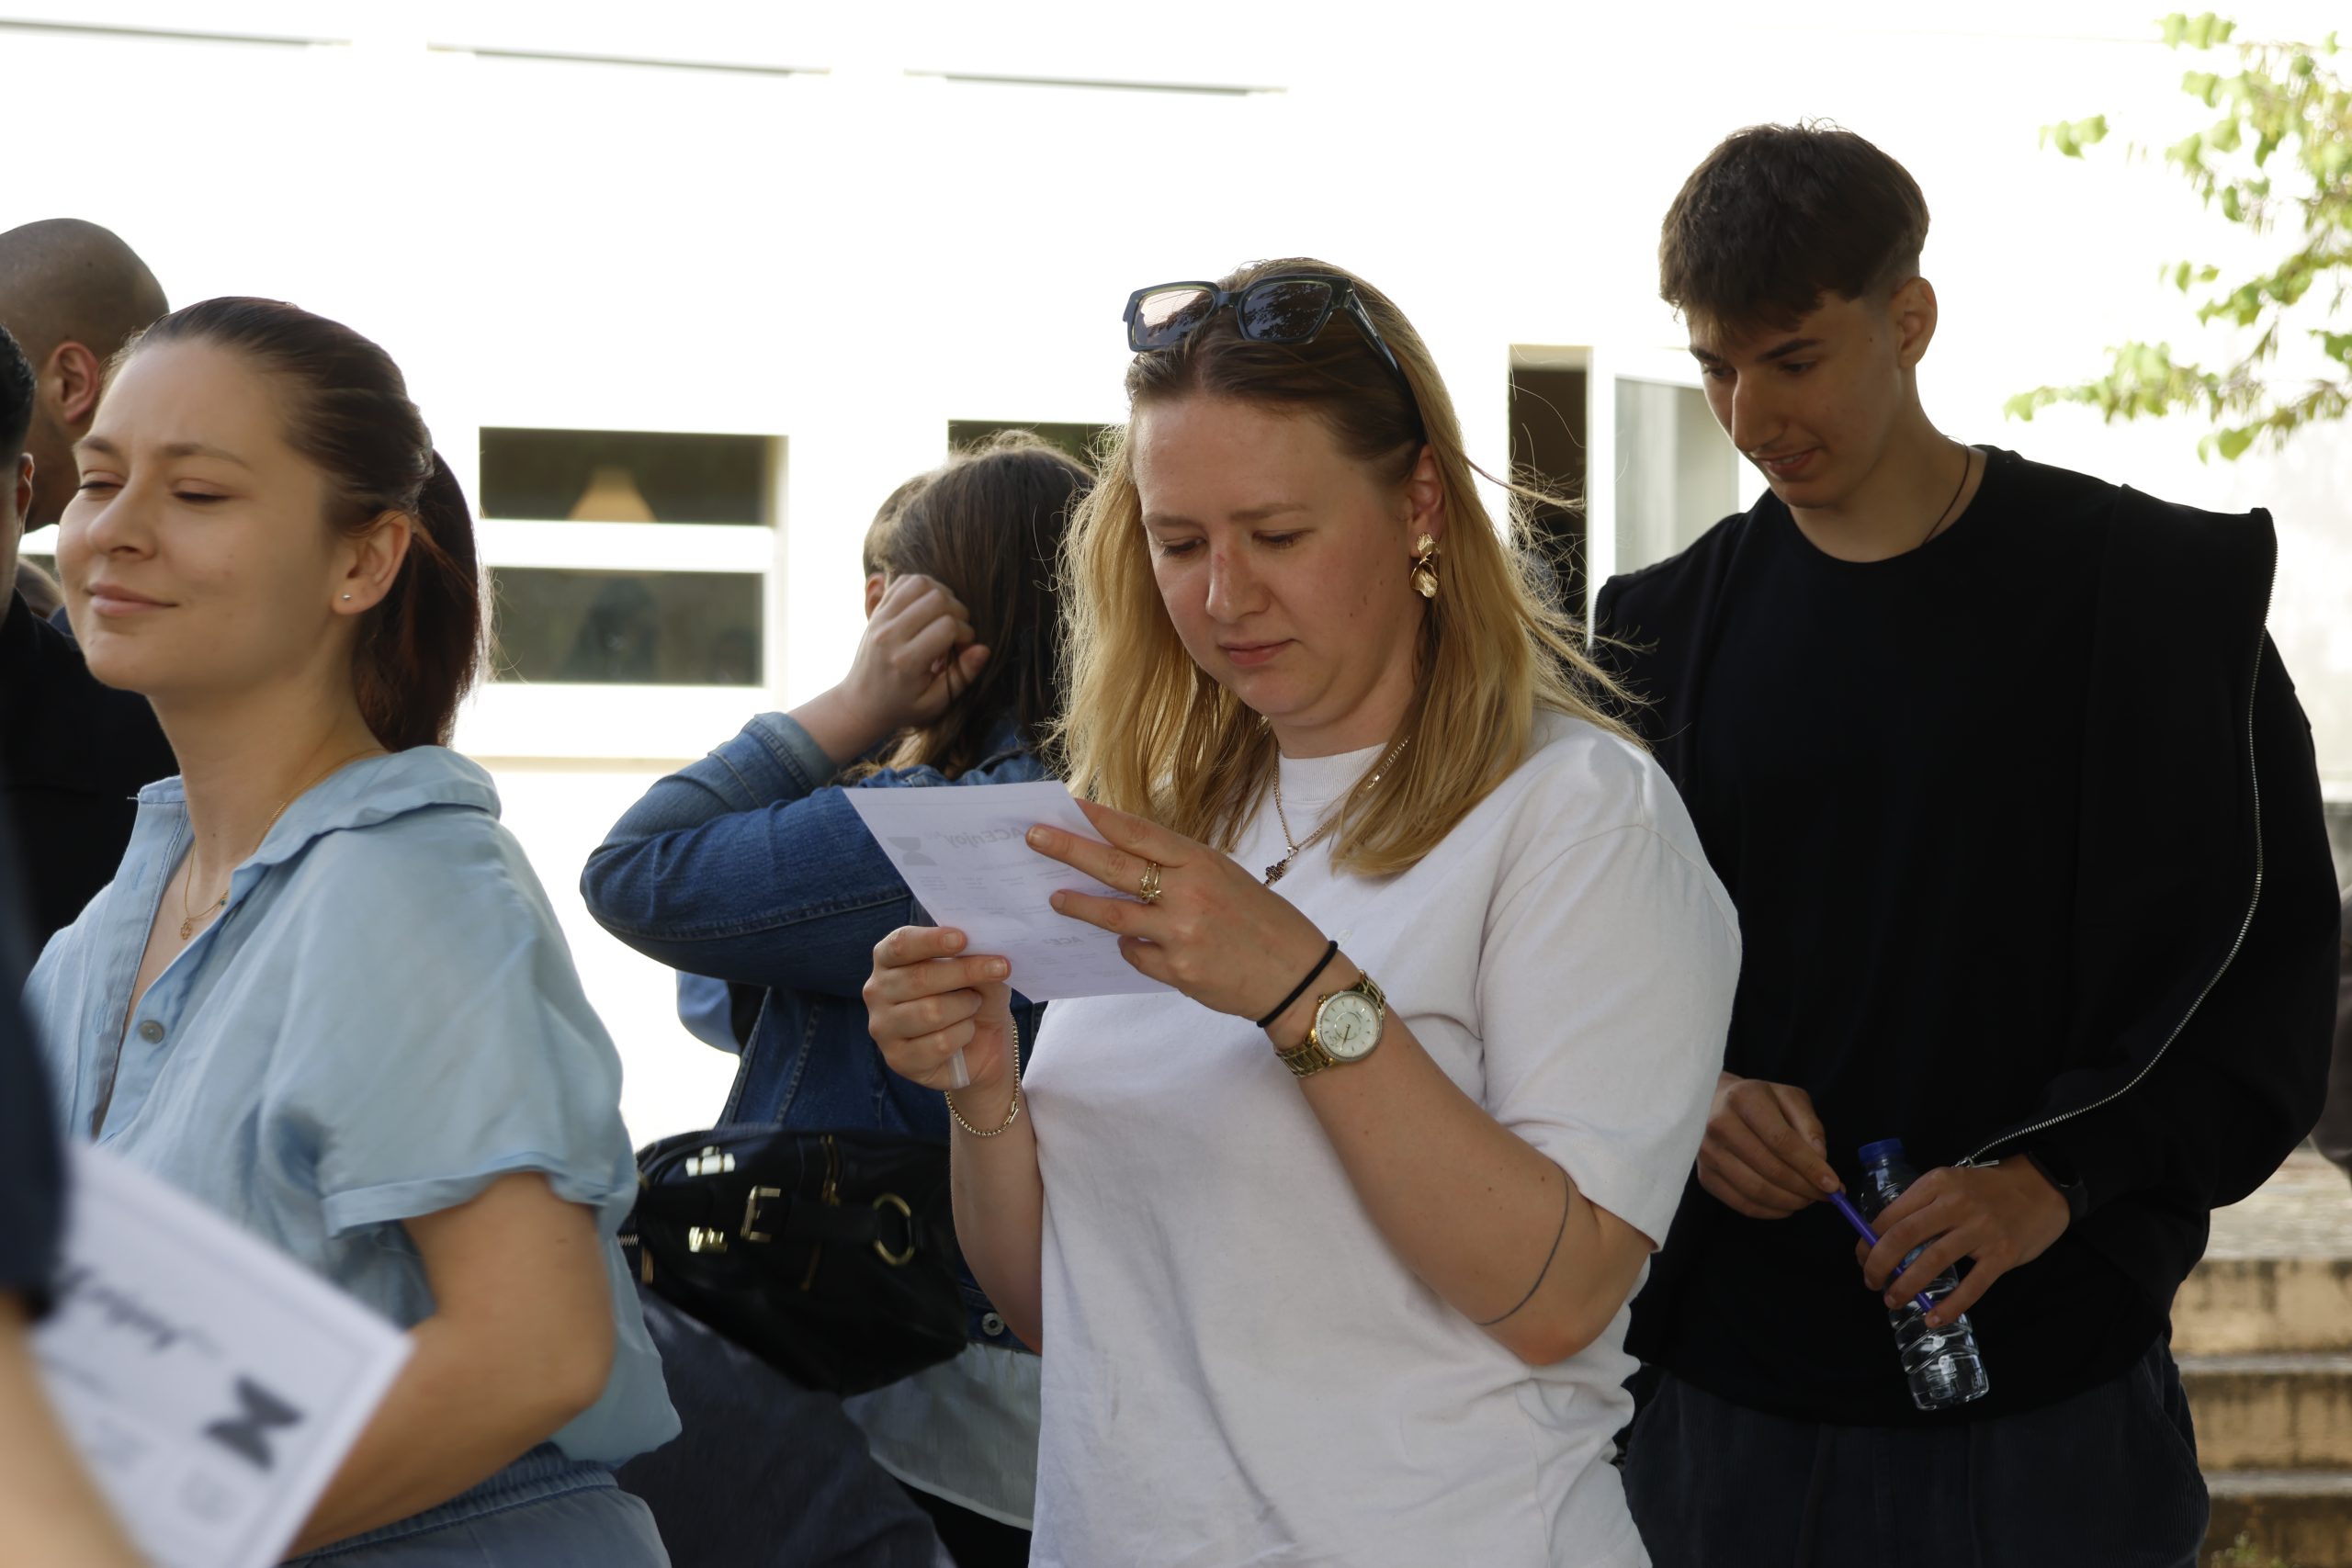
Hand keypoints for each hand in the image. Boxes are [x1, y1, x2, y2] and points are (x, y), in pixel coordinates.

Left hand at [802, 575, 987, 763]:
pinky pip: (904, 582)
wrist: (860, 703)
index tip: (964, 648)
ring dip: (942, 594)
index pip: (948, 626)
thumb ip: (961, 676)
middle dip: (958, 611)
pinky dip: (922, 587)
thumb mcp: (936, 703)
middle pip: (937, 599)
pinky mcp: (877, 611)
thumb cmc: (903, 706)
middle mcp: (890, 635)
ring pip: (921, 583)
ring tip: (945, 615)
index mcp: (906, 661)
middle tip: (958, 631)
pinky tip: (929, 607)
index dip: (966, 633)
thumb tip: (983, 649)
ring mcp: (880, 619)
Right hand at [863, 926, 1017, 1107]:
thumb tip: (982, 948)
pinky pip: (939, 1043)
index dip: (931, 940)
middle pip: (920, 977)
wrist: (982, 1047)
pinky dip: (964, 1035)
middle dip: (965, 972)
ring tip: (974, 1005)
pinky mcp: (898, 1059)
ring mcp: (883, 1027)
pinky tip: (965, 1032)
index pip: (901, 944)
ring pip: (931, 1012)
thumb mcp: (982, 972)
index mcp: (888, 959)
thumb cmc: (974, 997)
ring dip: (966, 1007)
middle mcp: (877, 990)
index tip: (963, 939)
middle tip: (999, 969)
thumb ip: (977, 958)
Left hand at [1024, 799, 1332, 1032]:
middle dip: (1069, 849)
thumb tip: (1126, 853)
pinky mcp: (1177, 970)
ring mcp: (1180, 934)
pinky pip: (1135, 954)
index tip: (1068, 805)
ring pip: (1113, 915)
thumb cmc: (1262, 920)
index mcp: (1202, 862)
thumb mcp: (1227, 877)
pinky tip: (1130, 942)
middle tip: (1034, 837)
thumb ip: (1179, 867)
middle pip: (1114, 866)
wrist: (1296, 976)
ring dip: (1079, 904)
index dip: (1099, 818)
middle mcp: (1188, 894)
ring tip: (1054, 897)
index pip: (1139, 833)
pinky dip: (1129, 946)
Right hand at [1695, 1073, 1842, 1217]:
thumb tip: (1820, 1159)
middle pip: (1770, 1168)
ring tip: (1808, 1200)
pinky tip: (1786, 1205)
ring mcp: (1707, 1153)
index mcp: (1744, 1099)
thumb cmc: (1758, 1100)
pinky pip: (1741, 1203)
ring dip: (1789, 1202)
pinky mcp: (1705, 1176)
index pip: (1781, 1140)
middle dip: (1804, 1188)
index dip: (1810, 1166)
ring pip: (1756, 1190)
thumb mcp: (1788, 1098)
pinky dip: (1770, 1211)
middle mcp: (1719, 1125)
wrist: (1712, 1102)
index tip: (1833, 1185)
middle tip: (1825, 1196)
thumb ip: (1809, 1124)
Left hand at [1857, 1160, 2069, 1327]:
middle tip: (1871, 1283)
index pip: (1891, 1215)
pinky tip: (1932, 1318)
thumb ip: (1922, 1206)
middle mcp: (1956, 1204)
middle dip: (1878, 1265)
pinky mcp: (2003, 1254)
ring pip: (1932, 1262)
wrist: (2041, 1187)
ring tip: (1892, 1301)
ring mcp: (1981, 1230)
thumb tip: (1883, 1240)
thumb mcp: (1950, 1183)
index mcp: (1937, 1183)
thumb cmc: (1987, 1189)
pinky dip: (1949, 1306)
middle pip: (1904, 1237)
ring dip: (1905, 1286)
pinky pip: (1971, 1286)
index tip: (1861, 1258)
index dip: (1869, 1241)